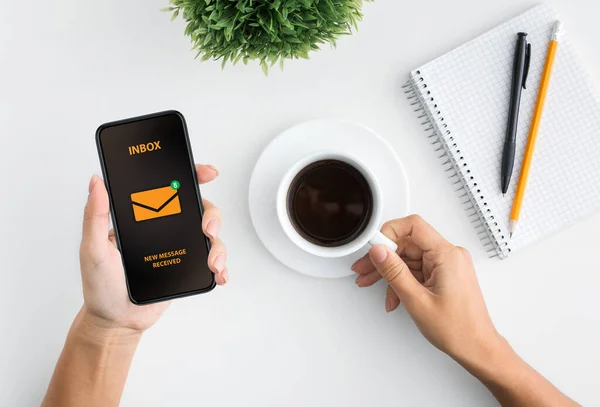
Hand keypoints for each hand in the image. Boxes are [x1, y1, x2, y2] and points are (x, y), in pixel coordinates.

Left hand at [79, 164, 227, 332]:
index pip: (171, 189)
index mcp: (145, 218)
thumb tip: (97, 182)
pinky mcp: (188, 269)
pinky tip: (219, 274)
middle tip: (207, 228)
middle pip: (199, 209)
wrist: (115, 321)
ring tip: (213, 262)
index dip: (192, 176)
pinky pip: (212, 262)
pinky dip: (222, 266)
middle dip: (212, 215)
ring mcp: (180, 248)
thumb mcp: (93, 249)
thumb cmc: (101, 285)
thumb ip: (95, 216)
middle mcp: (166, 229)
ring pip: (211, 236)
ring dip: (218, 245)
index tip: (206, 173)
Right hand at [352, 215, 500, 364]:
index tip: (373, 246)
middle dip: (384, 258)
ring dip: (390, 272)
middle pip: (408, 244)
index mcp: (447, 255)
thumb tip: (379, 251)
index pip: (413, 226)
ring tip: (371, 283)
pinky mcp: (444, 275)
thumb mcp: (416, 300)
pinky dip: (402, 281)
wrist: (477, 348)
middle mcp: (449, 256)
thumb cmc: (458, 329)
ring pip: (410, 259)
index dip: (389, 233)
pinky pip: (417, 270)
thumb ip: (394, 272)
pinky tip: (393, 296)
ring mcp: (447, 265)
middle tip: (364, 269)